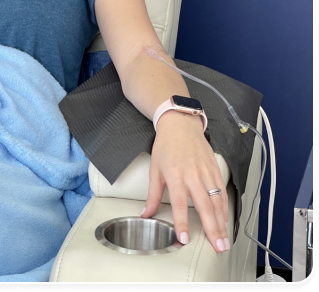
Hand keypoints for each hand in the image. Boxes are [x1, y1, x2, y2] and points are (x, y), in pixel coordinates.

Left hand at [141, 111, 229, 252]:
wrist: (180, 124)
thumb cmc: (166, 146)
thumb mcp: (155, 169)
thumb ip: (153, 195)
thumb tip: (146, 213)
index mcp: (175, 176)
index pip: (180, 205)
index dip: (182, 223)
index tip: (184, 239)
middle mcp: (193, 175)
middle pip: (204, 206)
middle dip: (212, 229)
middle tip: (218, 247)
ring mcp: (206, 172)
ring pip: (217, 201)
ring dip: (221, 222)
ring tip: (224, 240)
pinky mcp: (215, 169)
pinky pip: (222, 191)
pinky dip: (225, 207)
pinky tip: (224, 219)